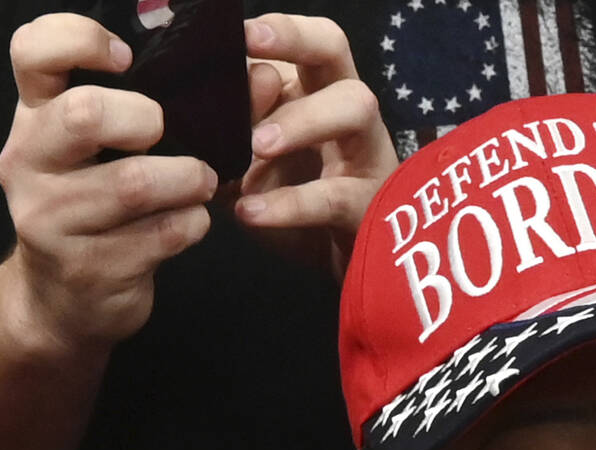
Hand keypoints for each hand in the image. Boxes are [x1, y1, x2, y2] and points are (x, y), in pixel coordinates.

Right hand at [0, 14, 218, 355]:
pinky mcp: (88, 267)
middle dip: (149, 119)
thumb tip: (261, 75)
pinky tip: (189, 222)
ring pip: (134, 184)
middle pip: (86, 114)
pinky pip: (162, 234)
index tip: (128, 59)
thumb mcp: (111, 149)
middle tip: (169, 134)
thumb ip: (173, 106)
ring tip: (201, 182)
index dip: (81, 40)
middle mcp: (28, 161)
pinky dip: (192, 223)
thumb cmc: (98, 206)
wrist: (64, 301)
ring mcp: (51, 218)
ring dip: (188, 179)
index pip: (33, 50)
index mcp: (33, 117)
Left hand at [235, 14, 399, 273]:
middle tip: (252, 51)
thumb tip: (223, 94)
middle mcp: (347, 112)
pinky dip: (290, 204)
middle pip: (336, 50)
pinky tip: (250, 212)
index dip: (280, 29)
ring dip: (303, 118)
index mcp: (314, 92)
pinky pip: (335, 197)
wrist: (341, 273)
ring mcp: (368, 155)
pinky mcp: (373, 207)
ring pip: (355, 108)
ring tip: (258, 145)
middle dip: (296, 39)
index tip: (238, 32)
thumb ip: (234, 133)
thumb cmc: (294, 207)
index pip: (307, 41)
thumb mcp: (249, 167)